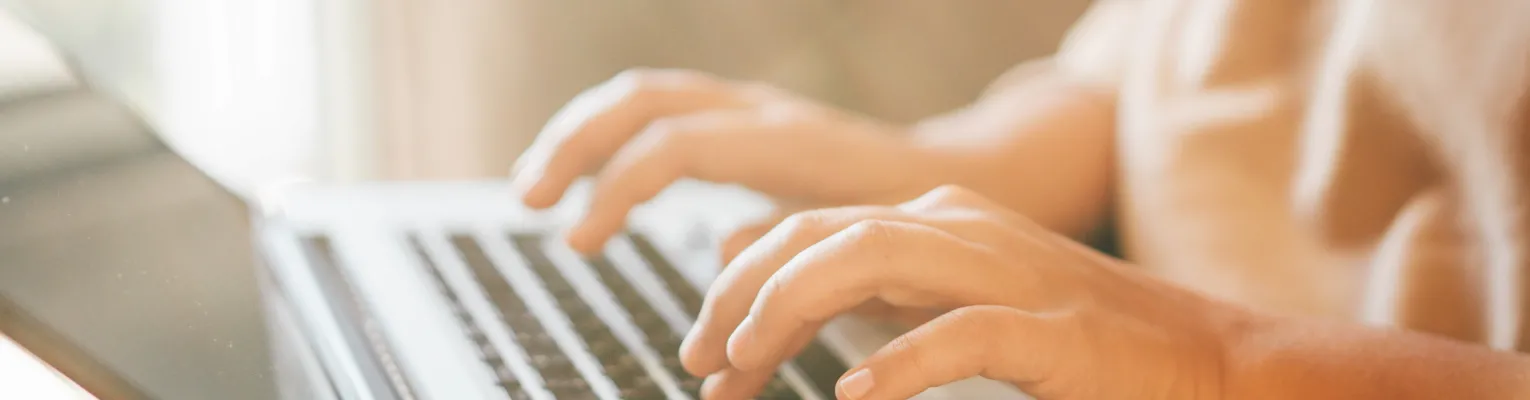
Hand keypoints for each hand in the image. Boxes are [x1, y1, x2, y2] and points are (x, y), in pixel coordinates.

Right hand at [510, 68, 944, 253]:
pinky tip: (597, 179)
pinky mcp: (751, 123)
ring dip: (585, 134)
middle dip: (576, 143)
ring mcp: (755, 110)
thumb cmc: (922, 223)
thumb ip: (791, 244)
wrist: (972, 178)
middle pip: (645, 99)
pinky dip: (619, 140)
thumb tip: (722, 251)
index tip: (581, 244)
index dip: (616, 191)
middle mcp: (763, 112)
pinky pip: (668, 112)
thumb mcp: (859, 243)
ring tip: (537, 184)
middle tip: (529, 199)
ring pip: (649, 95)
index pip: (674, 147)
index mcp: (786, 141)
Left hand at [682, 185, 1245, 398]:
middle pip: (820, 234)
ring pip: (874, 255)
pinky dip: (902, 361)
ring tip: (746, 363)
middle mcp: (961, 230)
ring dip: (792, 307)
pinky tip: (854, 394)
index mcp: (933, 223)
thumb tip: (766, 285)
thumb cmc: (1068, 341)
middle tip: (700, 363)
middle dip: (742, 294)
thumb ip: (866, 290)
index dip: (737, 286)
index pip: (806, 232)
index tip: (700, 354)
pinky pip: (965, 332)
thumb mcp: (946, 303)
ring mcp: (1009, 272)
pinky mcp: (1054, 330)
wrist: (1201, 359)